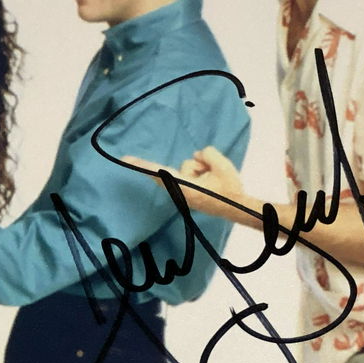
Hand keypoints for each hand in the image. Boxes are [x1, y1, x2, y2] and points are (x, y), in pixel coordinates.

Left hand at [124, 145, 254, 222]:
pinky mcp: (187, 193)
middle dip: (188, 167)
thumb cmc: (229, 189)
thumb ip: (207, 155)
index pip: (161, 172)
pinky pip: (188, 175)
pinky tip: (211, 179)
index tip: (126, 160)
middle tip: (193, 167)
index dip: (143, 166)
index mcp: (186, 187)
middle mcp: (180, 191)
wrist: (237, 208)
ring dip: (197, 169)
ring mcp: (183, 193)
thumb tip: (197, 156)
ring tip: (213, 177)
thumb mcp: (222, 165)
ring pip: (184, 169)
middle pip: (173, 170)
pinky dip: (198, 173)